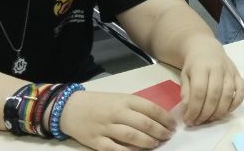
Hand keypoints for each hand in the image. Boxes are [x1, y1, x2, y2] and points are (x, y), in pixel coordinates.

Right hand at [59, 90, 175, 150]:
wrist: (70, 108)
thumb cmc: (99, 103)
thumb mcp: (120, 98)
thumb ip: (137, 107)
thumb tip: (159, 119)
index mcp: (125, 100)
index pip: (151, 109)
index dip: (165, 119)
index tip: (173, 125)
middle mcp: (117, 113)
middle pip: (144, 124)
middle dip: (160, 132)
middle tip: (168, 137)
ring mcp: (106, 127)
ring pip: (132, 136)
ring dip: (148, 142)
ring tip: (156, 144)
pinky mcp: (96, 141)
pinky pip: (115, 149)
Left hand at [177, 36, 243, 125]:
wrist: (206, 48)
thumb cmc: (193, 64)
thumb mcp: (184, 75)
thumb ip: (186, 91)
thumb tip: (188, 107)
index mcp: (201, 67)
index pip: (199, 91)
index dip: (194, 109)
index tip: (188, 120)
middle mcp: (218, 68)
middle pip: (214, 95)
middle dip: (206, 113)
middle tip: (198, 122)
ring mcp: (230, 71)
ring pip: (228, 95)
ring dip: (219, 111)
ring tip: (210, 119)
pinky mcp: (238, 74)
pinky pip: (241, 90)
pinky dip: (236, 103)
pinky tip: (227, 111)